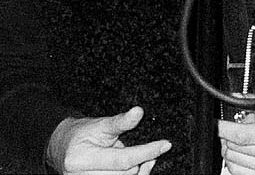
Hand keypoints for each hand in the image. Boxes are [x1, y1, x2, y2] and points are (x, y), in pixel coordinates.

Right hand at [46, 106, 170, 174]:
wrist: (63, 148)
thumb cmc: (82, 134)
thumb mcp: (101, 124)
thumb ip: (120, 121)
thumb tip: (139, 112)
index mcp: (81, 160)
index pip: (122, 160)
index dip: (146, 151)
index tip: (165, 144)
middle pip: (125, 174)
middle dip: (142, 160)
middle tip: (153, 148)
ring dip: (140, 170)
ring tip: (145, 155)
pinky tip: (140, 166)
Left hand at [217, 94, 254, 174]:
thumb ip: (252, 101)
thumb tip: (230, 99)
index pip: (243, 136)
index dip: (224, 129)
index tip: (216, 123)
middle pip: (236, 149)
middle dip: (229, 136)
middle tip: (238, 125)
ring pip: (234, 161)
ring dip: (232, 147)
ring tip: (245, 137)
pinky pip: (238, 172)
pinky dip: (235, 160)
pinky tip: (243, 150)